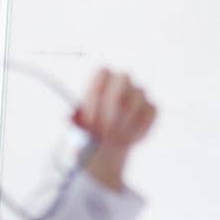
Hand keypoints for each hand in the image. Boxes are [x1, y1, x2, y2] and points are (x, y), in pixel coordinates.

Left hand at [74, 69, 156, 190]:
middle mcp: (121, 81)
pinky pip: (149, 115)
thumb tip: (68, 118)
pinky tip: (128, 141)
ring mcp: (139, 93)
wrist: (106, 145)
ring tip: (112, 142)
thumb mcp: (76, 126)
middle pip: (124, 78)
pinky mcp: (151, 108)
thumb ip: (73, 119)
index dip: (95, 95)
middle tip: (104, 131)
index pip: (102, 73)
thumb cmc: (88, 132)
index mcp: (100, 80)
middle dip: (113, 105)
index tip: (89, 121)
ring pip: (137, 100)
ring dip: (124, 124)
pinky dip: (138, 130)